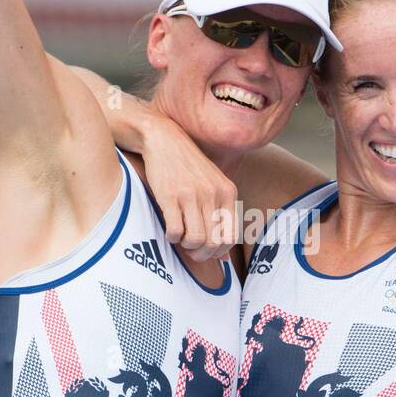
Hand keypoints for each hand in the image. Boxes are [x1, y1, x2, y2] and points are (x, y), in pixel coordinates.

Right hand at [140, 115, 238, 261]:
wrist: (164, 139)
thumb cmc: (188, 166)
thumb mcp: (213, 185)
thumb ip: (221, 214)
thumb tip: (223, 256)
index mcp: (228, 192)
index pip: (231, 237)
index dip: (219, 252)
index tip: (207, 251)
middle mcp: (213, 194)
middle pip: (213, 242)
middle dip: (202, 254)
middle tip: (191, 251)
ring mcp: (192, 195)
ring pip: (195, 240)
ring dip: (186, 246)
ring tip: (181, 238)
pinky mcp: (171, 196)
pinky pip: (175, 231)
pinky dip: (171, 237)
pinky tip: (169, 229)